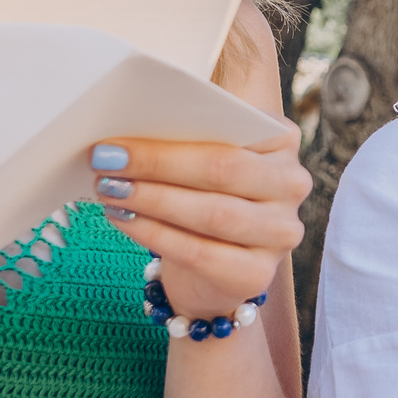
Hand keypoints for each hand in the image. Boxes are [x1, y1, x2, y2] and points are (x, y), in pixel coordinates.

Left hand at [92, 132, 311, 318]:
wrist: (214, 271)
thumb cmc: (204, 195)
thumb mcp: (202, 157)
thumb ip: (184, 135)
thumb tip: (128, 123)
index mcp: (283, 140)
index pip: (233, 126)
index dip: (174, 128)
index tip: (120, 130)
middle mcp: (291, 185)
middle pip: (222, 169)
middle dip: (157, 163)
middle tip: (106, 159)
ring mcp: (281, 232)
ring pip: (212, 213)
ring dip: (152, 199)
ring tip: (109, 189)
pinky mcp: (256, 275)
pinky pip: (199, 253)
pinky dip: (154, 234)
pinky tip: (123, 219)